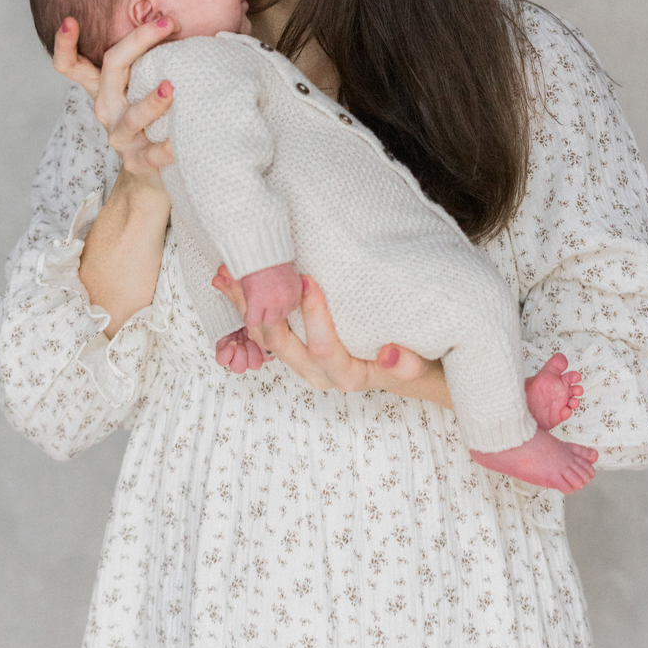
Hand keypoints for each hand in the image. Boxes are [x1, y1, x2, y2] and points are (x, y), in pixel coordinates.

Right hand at [53, 16, 175, 183]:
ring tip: (170, 88)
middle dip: (138, 42)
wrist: (154, 168)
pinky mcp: (138, 161)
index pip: (71, 65)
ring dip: (151, 102)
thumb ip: (155, 55)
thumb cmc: (155, 113)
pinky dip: (168, 146)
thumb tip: (178, 15)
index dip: (65, 44)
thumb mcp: (145, 82)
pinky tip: (182, 139)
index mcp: (103, 87)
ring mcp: (120, 136)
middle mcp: (106, 108)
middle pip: (112, 70)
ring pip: (133, 116)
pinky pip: (154, 153)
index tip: (71, 19)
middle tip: (166, 21)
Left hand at [211, 266, 443, 398]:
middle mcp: (319, 373)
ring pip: (265, 338)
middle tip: (246, 274)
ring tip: (225, 272)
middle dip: (260, 309)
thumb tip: (389, 355)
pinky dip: (246, 306)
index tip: (306, 279)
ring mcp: (303, 362)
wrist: (408, 371)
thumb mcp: (421, 365)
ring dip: (244, 305)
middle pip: (281, 344)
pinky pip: (264, 330)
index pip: (323, 348)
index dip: (313, 316)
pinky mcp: (295, 350)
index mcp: (347, 375)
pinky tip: (230, 282)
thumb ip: (407, 364)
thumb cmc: (417, 361)